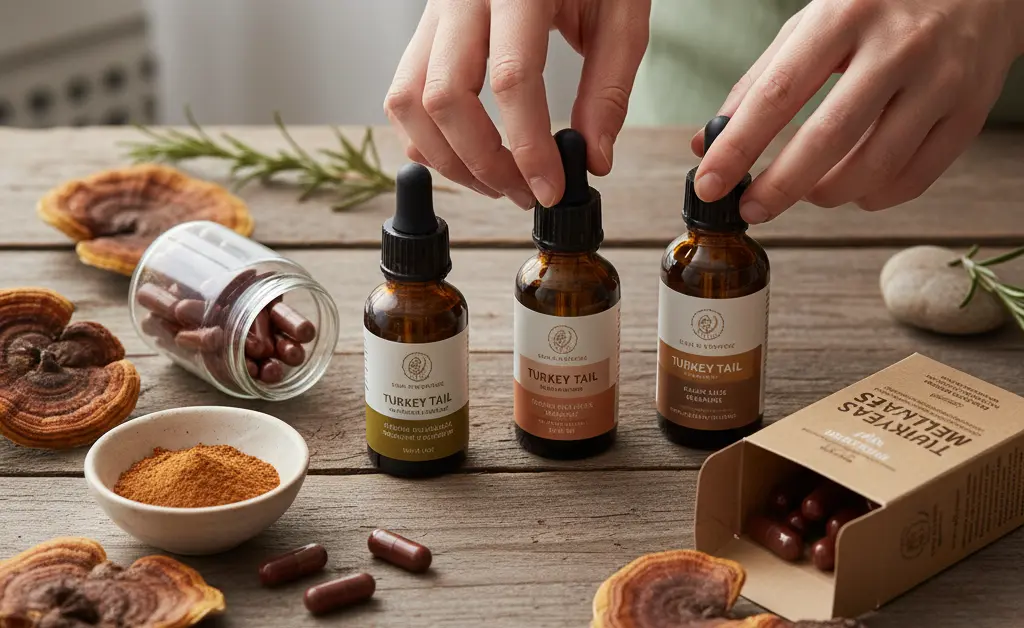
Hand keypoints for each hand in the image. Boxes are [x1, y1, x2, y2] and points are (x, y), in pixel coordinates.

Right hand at [384, 0, 650, 208]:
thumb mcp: (620, 13)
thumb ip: (608, 87)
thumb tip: (593, 159)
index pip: (510, 78)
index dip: (528, 147)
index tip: (550, 187)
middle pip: (445, 98)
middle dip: (483, 163)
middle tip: (523, 192)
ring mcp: (434, 12)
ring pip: (408, 101)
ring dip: (448, 159)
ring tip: (496, 183)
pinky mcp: (424, 30)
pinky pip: (401, 94)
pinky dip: (425, 139)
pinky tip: (466, 157)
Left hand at [692, 0, 1023, 222]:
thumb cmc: (880, 6)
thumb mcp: (814, 22)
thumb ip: (759, 81)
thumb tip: (708, 144)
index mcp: (845, 15)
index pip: (779, 93)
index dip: (739, 147)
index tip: (710, 184)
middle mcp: (899, 46)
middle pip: (829, 138)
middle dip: (780, 186)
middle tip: (752, 208)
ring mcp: (942, 79)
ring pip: (875, 166)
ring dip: (827, 193)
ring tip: (807, 191)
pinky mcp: (971, 111)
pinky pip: (915, 177)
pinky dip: (874, 196)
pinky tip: (855, 187)